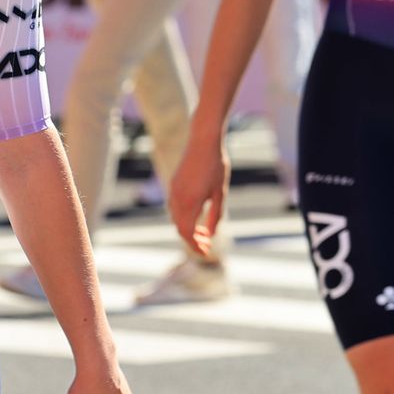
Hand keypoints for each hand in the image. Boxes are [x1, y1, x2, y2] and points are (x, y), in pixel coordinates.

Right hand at [169, 128, 229, 258]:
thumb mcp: (220, 192)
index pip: (188, 233)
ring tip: (204, 232)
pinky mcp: (173, 185)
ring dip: (187, 229)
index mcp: (190, 203)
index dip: (196, 246)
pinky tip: (196, 216)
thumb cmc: (216, 165)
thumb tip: (210, 234)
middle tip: (207, 245)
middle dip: (192, 240)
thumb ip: (215, 214)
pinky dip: (183, 217)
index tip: (206, 252)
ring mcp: (173, 192)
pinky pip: (174, 208)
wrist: (203, 141)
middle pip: (180, 229)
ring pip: (176, 219)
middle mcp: (177, 199)